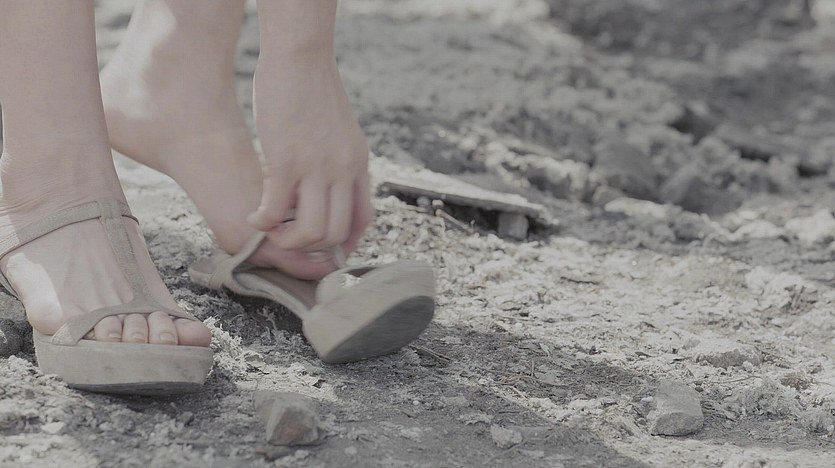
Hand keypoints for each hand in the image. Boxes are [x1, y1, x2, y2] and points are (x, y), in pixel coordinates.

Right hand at [248, 54, 372, 274]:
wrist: (302, 57)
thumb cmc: (315, 89)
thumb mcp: (342, 131)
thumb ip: (341, 160)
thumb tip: (330, 183)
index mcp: (358, 165)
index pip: (363, 220)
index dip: (344, 243)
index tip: (323, 246)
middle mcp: (343, 171)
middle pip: (336, 233)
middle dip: (311, 248)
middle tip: (288, 239)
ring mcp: (317, 168)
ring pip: (311, 230)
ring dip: (287, 240)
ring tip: (270, 230)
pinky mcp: (286, 161)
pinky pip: (275, 209)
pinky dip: (262, 222)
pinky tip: (253, 216)